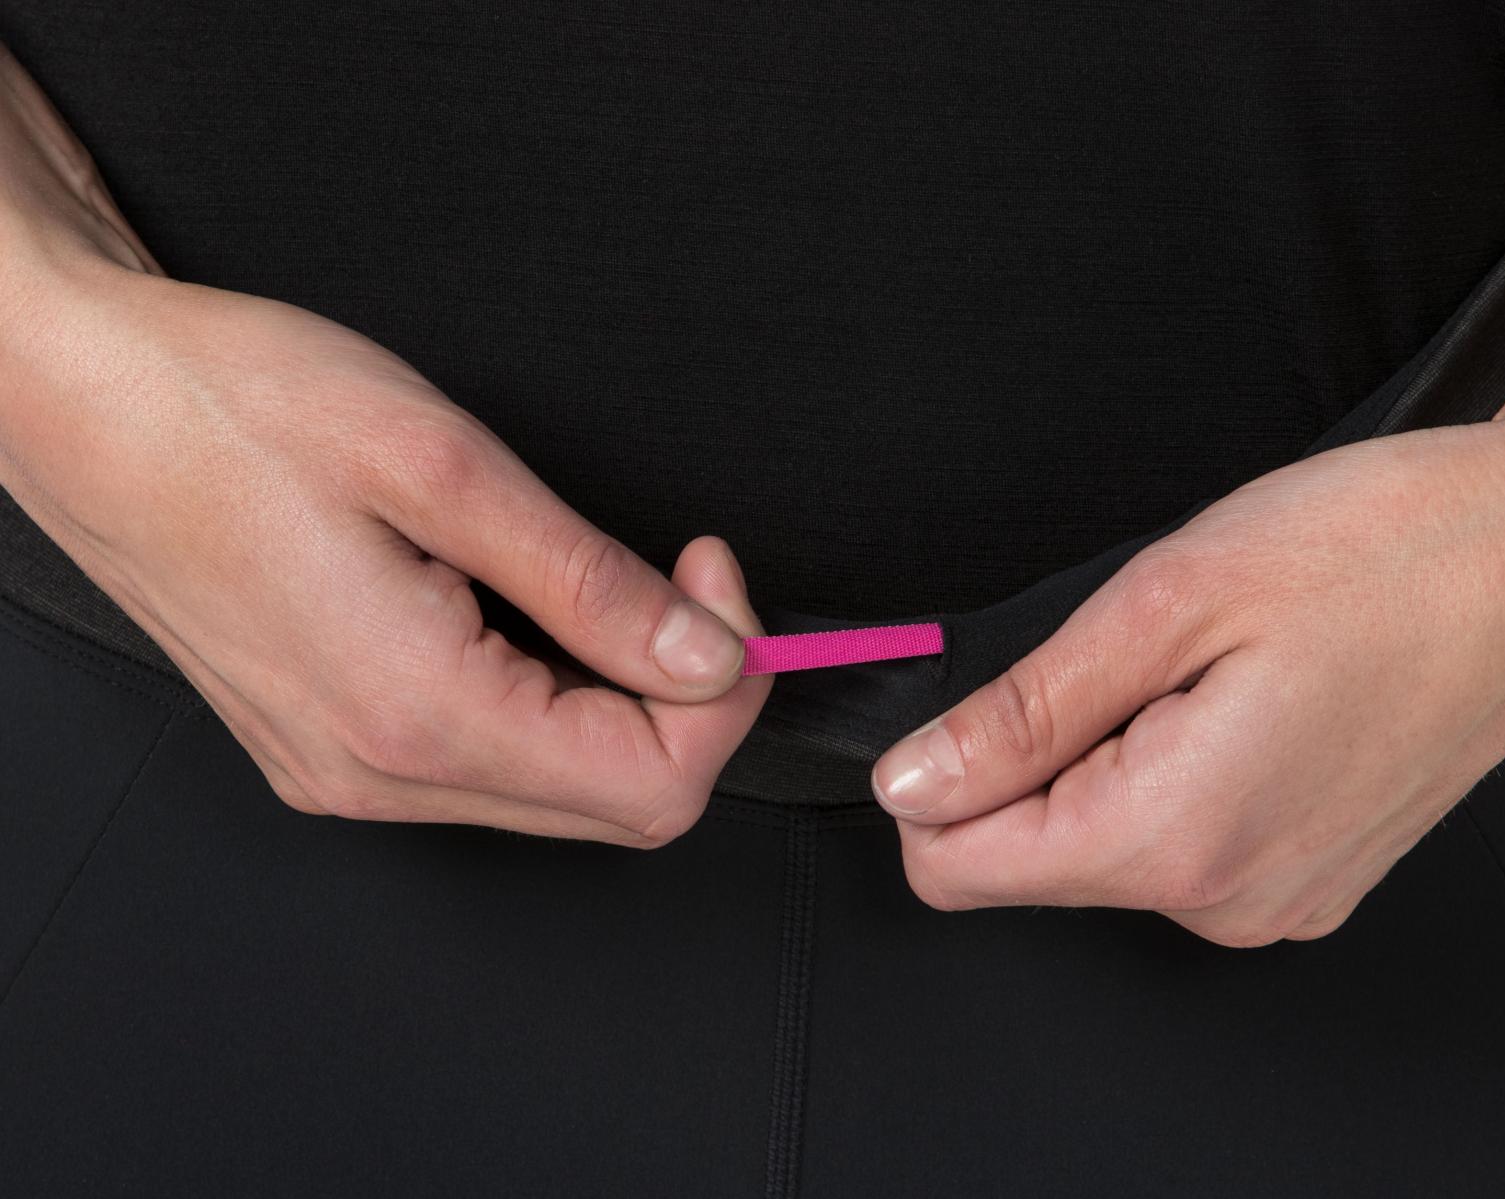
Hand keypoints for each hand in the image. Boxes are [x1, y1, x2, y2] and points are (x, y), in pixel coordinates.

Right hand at [0, 44, 770, 846]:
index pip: (651, 784)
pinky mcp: (331, 750)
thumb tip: (705, 656)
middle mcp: (380, 774)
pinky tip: (529, 619)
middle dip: (686, 701)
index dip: (724, 691)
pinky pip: (488, 770)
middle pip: (616, 807)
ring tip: (598, 588)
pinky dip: (549, 706)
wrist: (80, 404)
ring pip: (557, 794)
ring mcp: (349, 774)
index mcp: (416, 713)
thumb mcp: (441, 465)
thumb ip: (588, 583)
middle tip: (681, 582)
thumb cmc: (227, 407)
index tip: (716, 583)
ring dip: (620, 702)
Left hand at [870, 376, 1504, 945]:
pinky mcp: (1307, 878)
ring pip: (1103, 851)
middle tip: (1134, 659)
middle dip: (1036, 761)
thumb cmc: (1390, 554)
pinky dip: (1173, 775)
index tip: (982, 705)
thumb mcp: (1166, 604)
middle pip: (1027, 862)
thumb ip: (1022, 715)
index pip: (954, 873)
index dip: (936, 781)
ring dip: (1111, 761)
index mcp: (1176, 837)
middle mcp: (1226, 898)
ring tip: (1206, 672)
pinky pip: (1181, 847)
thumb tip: (914, 782)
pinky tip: (1243, 702)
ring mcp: (1275, 898)